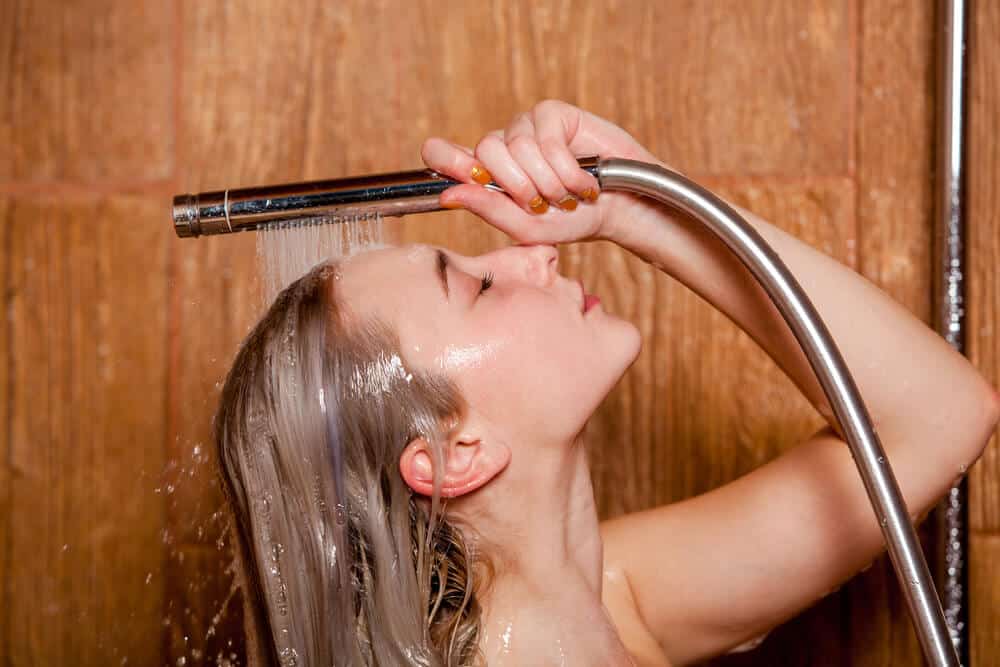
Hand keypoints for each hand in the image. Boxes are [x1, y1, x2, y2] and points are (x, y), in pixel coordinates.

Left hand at [421, 99, 661, 245]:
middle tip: (541, 204)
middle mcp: (503, 145)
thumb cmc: (573, 222)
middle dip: (516, 187)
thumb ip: (488, 210)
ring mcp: (527, 126)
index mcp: (487, 173)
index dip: (443, 157)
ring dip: (548, 182)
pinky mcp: (553, 114)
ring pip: (518, 147)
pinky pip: (546, 140)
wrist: (620, 211)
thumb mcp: (526, 227)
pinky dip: (566, 170)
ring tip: (567, 196)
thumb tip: (448, 194)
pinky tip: (583, 181)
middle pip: (485, 150)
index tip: (462, 175)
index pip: (444, 153)